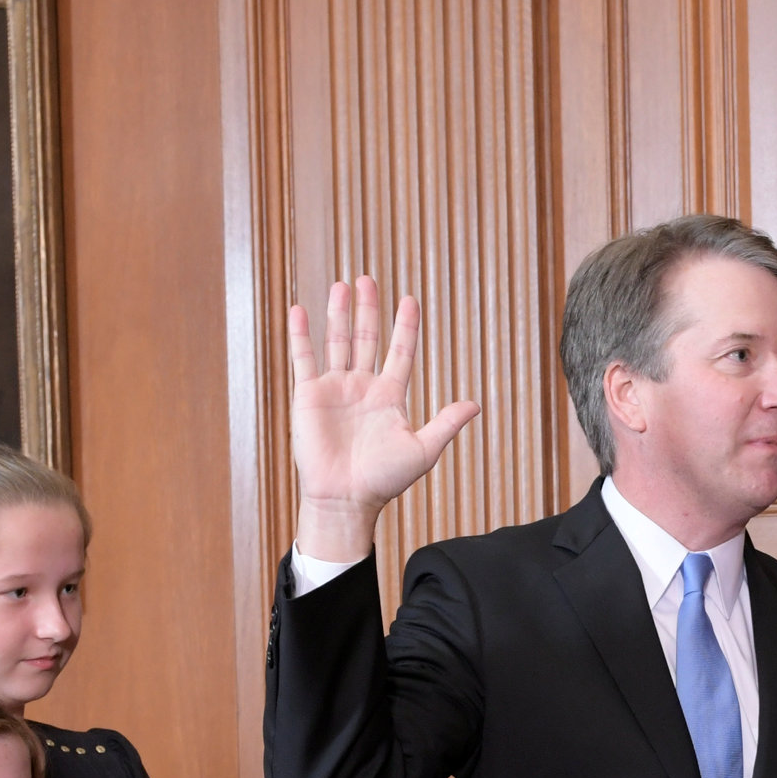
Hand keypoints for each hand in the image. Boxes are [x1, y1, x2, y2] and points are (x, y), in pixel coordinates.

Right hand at [287, 278, 482, 565]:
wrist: (346, 498)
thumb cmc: (384, 480)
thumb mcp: (423, 449)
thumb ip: (446, 424)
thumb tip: (475, 404)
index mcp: (390, 395)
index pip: (400, 351)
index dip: (405, 326)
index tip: (409, 300)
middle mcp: (363, 386)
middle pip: (367, 338)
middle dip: (368, 309)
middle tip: (367, 279)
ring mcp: (335, 388)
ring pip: (337, 341)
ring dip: (339, 313)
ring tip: (342, 285)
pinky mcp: (309, 395)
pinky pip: (304, 358)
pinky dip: (302, 335)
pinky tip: (301, 310)